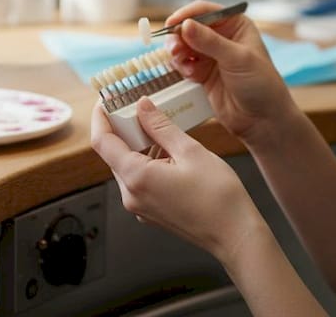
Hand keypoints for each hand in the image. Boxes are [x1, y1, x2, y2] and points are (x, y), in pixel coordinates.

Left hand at [90, 98, 263, 261]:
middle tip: (139, 108)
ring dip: (137, 146)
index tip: (105, 101)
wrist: (234, 234)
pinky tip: (167, 152)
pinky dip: (146, 162)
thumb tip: (142, 106)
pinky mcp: (150, 212)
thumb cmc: (218, 197)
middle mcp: (132, 195)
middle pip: (113, 154)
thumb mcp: (190, 151)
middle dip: (122, 129)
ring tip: (159, 129)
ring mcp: (140, 207)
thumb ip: (161, 126)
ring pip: (126, 167)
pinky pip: (138, 181)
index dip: (101, 117)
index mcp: (137, 178)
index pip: (102, 142)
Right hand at [164, 0, 295, 145]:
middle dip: (179, 37)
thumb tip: (185, 25)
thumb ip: (210, 42)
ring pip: (183, 45)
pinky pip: (183, 63)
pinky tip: (190, 74)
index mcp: (235, 25)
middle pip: (189, 27)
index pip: (205, 11)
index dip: (186, 15)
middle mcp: (221, 37)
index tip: (172, 23)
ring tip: (183, 63)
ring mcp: (210, 56)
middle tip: (175, 49)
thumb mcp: (237, 59)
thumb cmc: (261, 85)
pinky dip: (181, 66)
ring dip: (178, 53)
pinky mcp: (202, 73)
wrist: (262, 119)